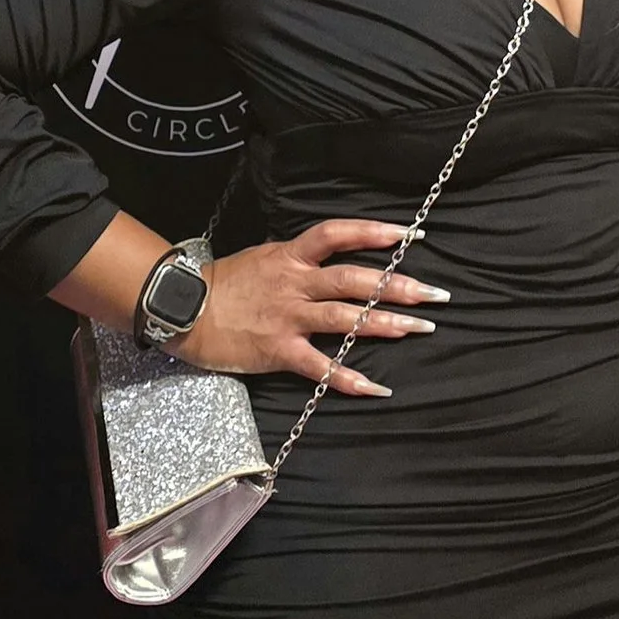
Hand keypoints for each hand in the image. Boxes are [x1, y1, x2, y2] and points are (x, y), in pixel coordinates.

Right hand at [175, 217, 447, 397]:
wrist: (183, 310)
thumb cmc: (223, 284)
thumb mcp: (262, 257)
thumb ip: (296, 260)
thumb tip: (327, 257)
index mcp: (290, 256)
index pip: (337, 234)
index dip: (374, 232)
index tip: (409, 234)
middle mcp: (295, 283)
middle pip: (354, 279)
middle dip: (398, 285)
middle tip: (435, 293)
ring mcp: (289, 317)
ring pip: (345, 318)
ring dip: (386, 324)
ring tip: (419, 328)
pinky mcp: (280, 350)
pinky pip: (320, 365)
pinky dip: (349, 378)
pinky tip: (377, 386)